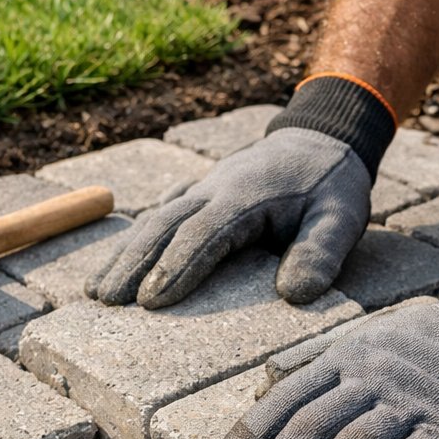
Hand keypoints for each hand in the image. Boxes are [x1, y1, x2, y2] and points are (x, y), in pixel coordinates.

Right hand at [85, 128, 370, 307]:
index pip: (203, 234)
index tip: (151, 301)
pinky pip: (162, 213)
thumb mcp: (342, 218)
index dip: (176, 267)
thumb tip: (295, 294)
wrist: (322, 137)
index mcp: (245, 198)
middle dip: (132, 263)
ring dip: (124, 253)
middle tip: (106, 300)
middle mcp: (214, 189)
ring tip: (96, 291)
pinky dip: (137, 237)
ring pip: (154, 218)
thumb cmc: (332, 185)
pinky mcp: (199, 190)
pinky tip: (118, 262)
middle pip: (163, 225)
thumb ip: (322, 253)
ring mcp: (202, 187)